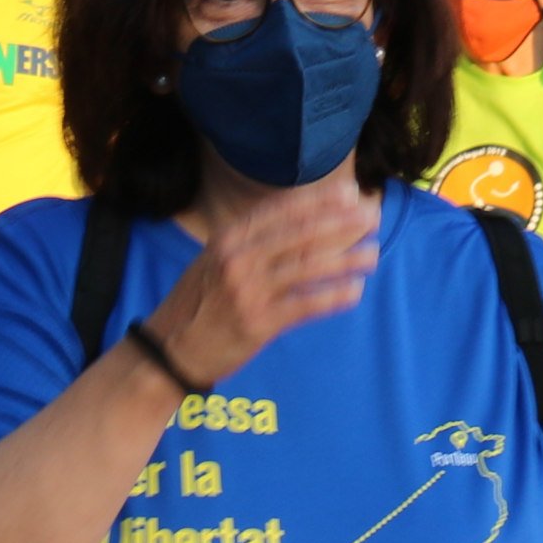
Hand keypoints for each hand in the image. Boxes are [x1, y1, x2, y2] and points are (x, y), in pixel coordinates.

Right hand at [150, 170, 379, 382]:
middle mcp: (238, 259)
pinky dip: (332, 296)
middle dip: (340, 223)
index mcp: (227, 239)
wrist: (170, 350)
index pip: (281, 211)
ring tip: (372, 254)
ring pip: (308, 267)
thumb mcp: (213, 261)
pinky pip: (305, 305)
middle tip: (371, 217)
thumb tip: (296, 222)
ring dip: (345, 260)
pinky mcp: (258, 322)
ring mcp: (248, 290)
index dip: (318, 200)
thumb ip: (249, 242)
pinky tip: (354, 291)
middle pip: (300, 234)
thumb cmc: (198, 304)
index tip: (349, 192)